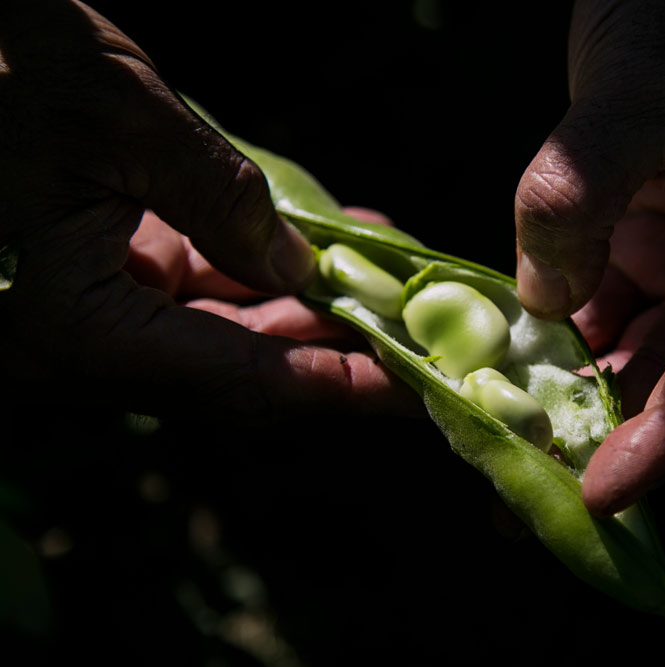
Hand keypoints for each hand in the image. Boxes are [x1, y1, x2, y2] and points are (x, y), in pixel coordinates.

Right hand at [0, 1, 414, 416]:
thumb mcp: (117, 116)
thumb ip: (220, 200)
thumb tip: (298, 270)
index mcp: (75, 330)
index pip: (243, 383)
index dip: (340, 386)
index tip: (417, 386)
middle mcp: (77, 344)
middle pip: (240, 369)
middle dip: (335, 347)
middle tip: (423, 332)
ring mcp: (81, 312)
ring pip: (218, 332)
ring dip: (304, 307)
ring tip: (384, 279)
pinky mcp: (85, 274)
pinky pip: (188, 290)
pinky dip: (254, 270)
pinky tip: (315, 245)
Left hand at [515, 0, 664, 514]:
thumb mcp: (635, 95)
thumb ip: (578, 196)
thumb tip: (536, 303)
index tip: (603, 491)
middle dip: (604, 438)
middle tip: (532, 497)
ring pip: (634, 356)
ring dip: (569, 400)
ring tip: (506, 451)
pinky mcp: (652, 252)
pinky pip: (600, 315)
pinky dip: (552, 345)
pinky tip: (502, 375)